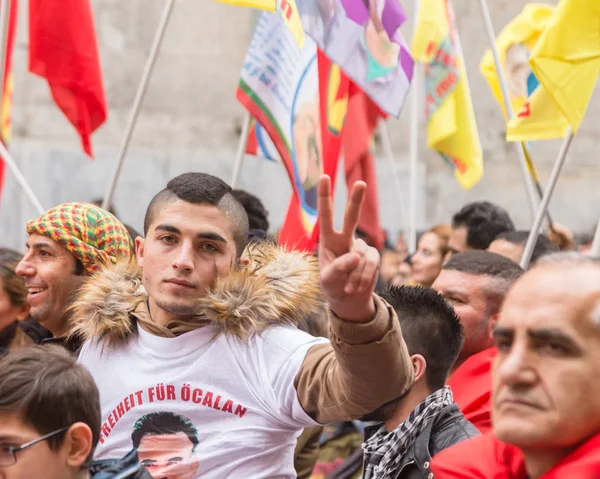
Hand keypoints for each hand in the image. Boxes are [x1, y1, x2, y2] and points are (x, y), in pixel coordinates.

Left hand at [318, 175, 379, 321]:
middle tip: (360, 183)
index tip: (324, 176)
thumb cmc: (333, 286)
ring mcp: (360, 247)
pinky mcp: (373, 256)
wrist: (348, 300)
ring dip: (355, 275)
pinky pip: (371, 264)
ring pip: (361, 255)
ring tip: (348, 287)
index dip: (324, 196)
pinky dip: (364, 277)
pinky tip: (358, 286)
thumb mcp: (328, 280)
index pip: (326, 216)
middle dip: (356, 200)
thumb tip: (356, 255)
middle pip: (351, 217)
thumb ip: (338, 268)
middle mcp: (345, 239)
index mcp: (328, 240)